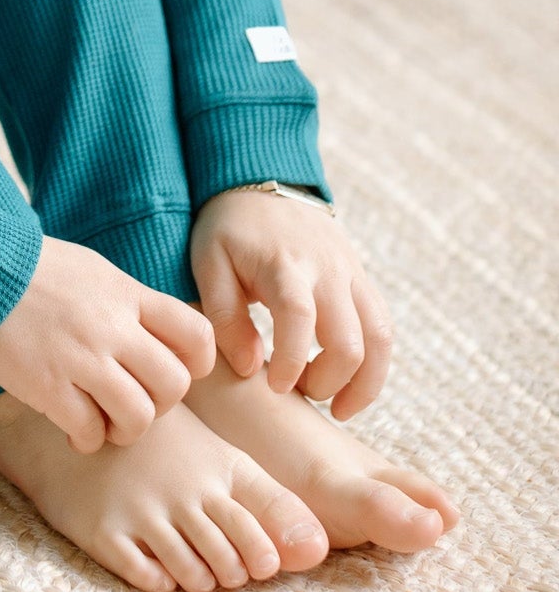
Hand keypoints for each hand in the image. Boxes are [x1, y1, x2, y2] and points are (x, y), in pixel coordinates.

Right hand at [0, 235, 216, 452]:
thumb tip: (157, 334)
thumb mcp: (93, 270)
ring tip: (105, 423)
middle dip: (159, 404)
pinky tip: (72, 428)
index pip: (195, 335)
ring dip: (126, 430)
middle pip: (173, 384)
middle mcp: (113, 326)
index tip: (172, 372)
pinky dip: (87, 439)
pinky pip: (90, 432)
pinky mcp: (49, 384)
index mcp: (126, 294)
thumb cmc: (33, 269)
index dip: (196, 364)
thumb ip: (128, 302)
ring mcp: (82, 357)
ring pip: (139, 416)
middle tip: (133, 402)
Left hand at [190, 187, 393, 419]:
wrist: (262, 183)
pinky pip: (383, 328)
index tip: (276, 388)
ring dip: (364, 384)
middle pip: (350, 341)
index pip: (299, 318)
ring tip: (336, 409)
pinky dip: (375, 366)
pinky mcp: (363, 280)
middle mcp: (327, 269)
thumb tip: (251, 368)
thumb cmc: (229, 230)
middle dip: (329, 383)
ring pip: (380, 340)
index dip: (292, 362)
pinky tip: (348, 384)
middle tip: (298, 394)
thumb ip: (224, 317)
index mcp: (283, 263)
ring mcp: (351, 274)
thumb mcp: (209, 263)